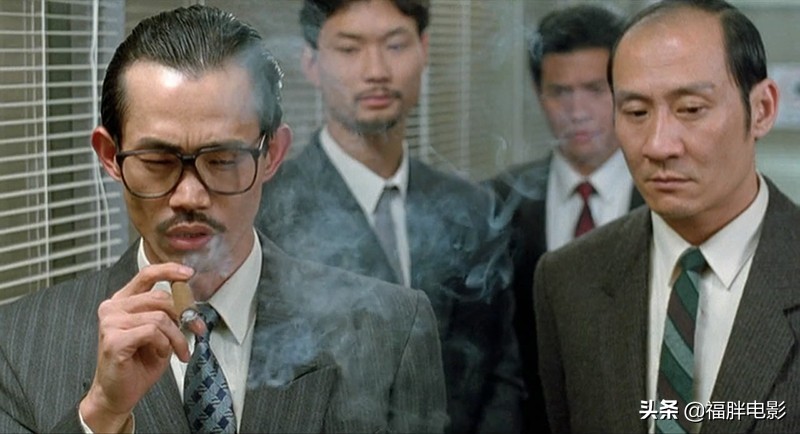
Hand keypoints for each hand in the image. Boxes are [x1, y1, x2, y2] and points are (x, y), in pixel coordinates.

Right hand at [79, 263, 193, 432]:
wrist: (118, 394)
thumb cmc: (138, 364)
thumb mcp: (160, 334)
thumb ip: (168, 314)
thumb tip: (190, 306)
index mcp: (123, 302)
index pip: (146, 275)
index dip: (169, 271)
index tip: (188, 274)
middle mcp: (113, 308)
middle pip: (160, 297)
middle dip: (185, 315)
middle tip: (196, 329)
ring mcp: (110, 323)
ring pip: (160, 317)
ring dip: (176, 336)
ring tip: (178, 350)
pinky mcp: (113, 339)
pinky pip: (152, 332)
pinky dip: (164, 344)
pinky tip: (160, 354)